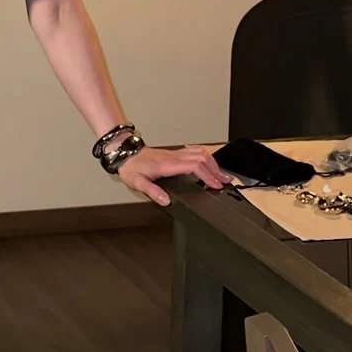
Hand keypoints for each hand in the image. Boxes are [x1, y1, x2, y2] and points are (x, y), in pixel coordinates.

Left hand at [116, 143, 230, 207]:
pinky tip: (208, 163)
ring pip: (200, 152)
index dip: (207, 175)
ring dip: (213, 162)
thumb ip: (153, 192)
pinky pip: (194, 151)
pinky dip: (205, 157)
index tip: (216, 185)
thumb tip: (166, 201)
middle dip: (216, 170)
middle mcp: (174, 157)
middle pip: (202, 158)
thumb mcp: (138, 183)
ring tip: (221, 174)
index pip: (194, 167)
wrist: (124, 153)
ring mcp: (175, 153)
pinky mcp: (174, 152)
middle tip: (226, 181)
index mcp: (168, 164)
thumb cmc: (131, 167)